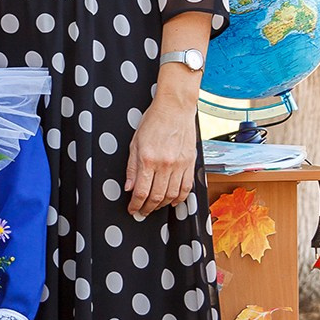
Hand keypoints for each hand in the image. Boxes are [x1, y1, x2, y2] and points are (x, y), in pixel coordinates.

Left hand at [125, 91, 197, 216]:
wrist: (175, 108)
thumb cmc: (154, 121)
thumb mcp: (135, 142)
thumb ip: (132, 167)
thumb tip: (129, 187)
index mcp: (148, 159)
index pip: (141, 192)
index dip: (136, 205)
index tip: (133, 209)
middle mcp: (165, 164)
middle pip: (156, 197)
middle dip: (147, 208)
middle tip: (142, 211)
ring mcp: (179, 165)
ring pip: (172, 196)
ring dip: (162, 205)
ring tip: (155, 206)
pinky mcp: (190, 163)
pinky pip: (186, 188)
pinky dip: (180, 198)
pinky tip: (173, 200)